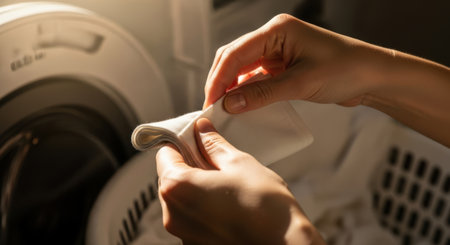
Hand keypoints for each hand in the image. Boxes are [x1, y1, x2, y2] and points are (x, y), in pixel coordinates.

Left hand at [156, 118, 324, 244]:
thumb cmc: (265, 205)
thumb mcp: (239, 163)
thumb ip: (213, 144)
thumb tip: (201, 130)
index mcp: (177, 188)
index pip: (165, 154)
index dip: (182, 142)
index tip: (199, 139)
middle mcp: (172, 214)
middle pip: (170, 178)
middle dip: (189, 165)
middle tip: (217, 160)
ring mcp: (183, 234)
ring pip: (180, 199)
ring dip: (196, 186)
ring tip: (226, 184)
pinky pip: (191, 217)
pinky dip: (202, 206)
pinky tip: (227, 203)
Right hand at [204, 13, 385, 110]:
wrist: (372, 76)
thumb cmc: (346, 69)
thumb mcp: (301, 83)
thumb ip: (262, 94)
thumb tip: (230, 104)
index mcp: (277, 30)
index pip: (236, 52)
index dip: (219, 78)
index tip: (211, 101)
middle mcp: (274, 37)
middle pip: (235, 58)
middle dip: (221, 82)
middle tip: (213, 106)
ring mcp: (278, 51)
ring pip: (244, 68)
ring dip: (233, 87)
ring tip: (225, 108)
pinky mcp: (283, 65)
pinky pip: (257, 77)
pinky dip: (248, 91)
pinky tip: (243, 104)